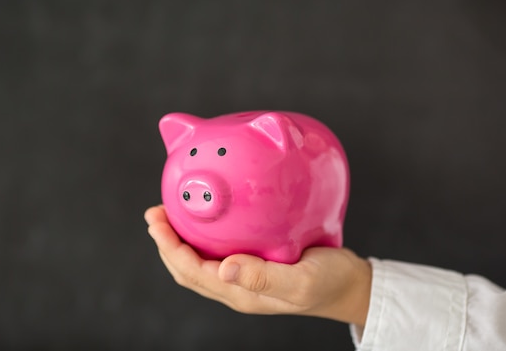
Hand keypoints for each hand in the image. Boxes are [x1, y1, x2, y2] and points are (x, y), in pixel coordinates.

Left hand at [145, 205, 371, 325]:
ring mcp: (243, 278)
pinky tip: (205, 219)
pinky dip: (200, 237)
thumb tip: (224, 270)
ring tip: (168, 214)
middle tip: (155, 213)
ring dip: (179, 240)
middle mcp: (237, 287)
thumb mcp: (302, 280)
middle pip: (187, 269)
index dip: (169, 247)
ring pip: (198, 262)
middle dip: (165, 243)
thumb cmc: (330, 282)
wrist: (350, 285)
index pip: (192, 271)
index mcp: (242, 293)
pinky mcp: (253, 265)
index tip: (156, 220)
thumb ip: (264, 277)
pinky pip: (216, 253)